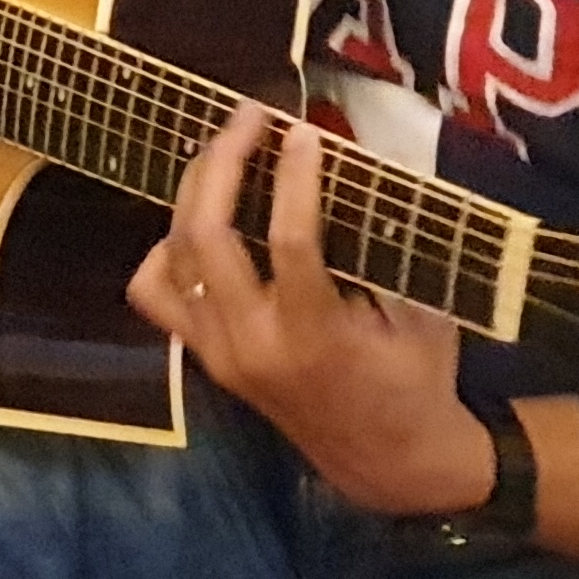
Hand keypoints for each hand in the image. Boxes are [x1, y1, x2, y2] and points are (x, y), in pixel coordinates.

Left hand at [126, 103, 494, 516]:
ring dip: (191, 195)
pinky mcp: (204, 358)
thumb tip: (363, 159)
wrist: (388, 462)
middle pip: (207, 236)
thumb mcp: (421, 312)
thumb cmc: (417, 379)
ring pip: (171, 260)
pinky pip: (157, 296)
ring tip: (223, 151)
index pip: (290, 242)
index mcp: (316, 335)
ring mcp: (219, 353)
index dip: (294, 178)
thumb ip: (387, 244)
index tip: (302, 130)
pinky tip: (197, 225)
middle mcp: (252, 344)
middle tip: (249, 116)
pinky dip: (165, 252)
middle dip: (222, 163)